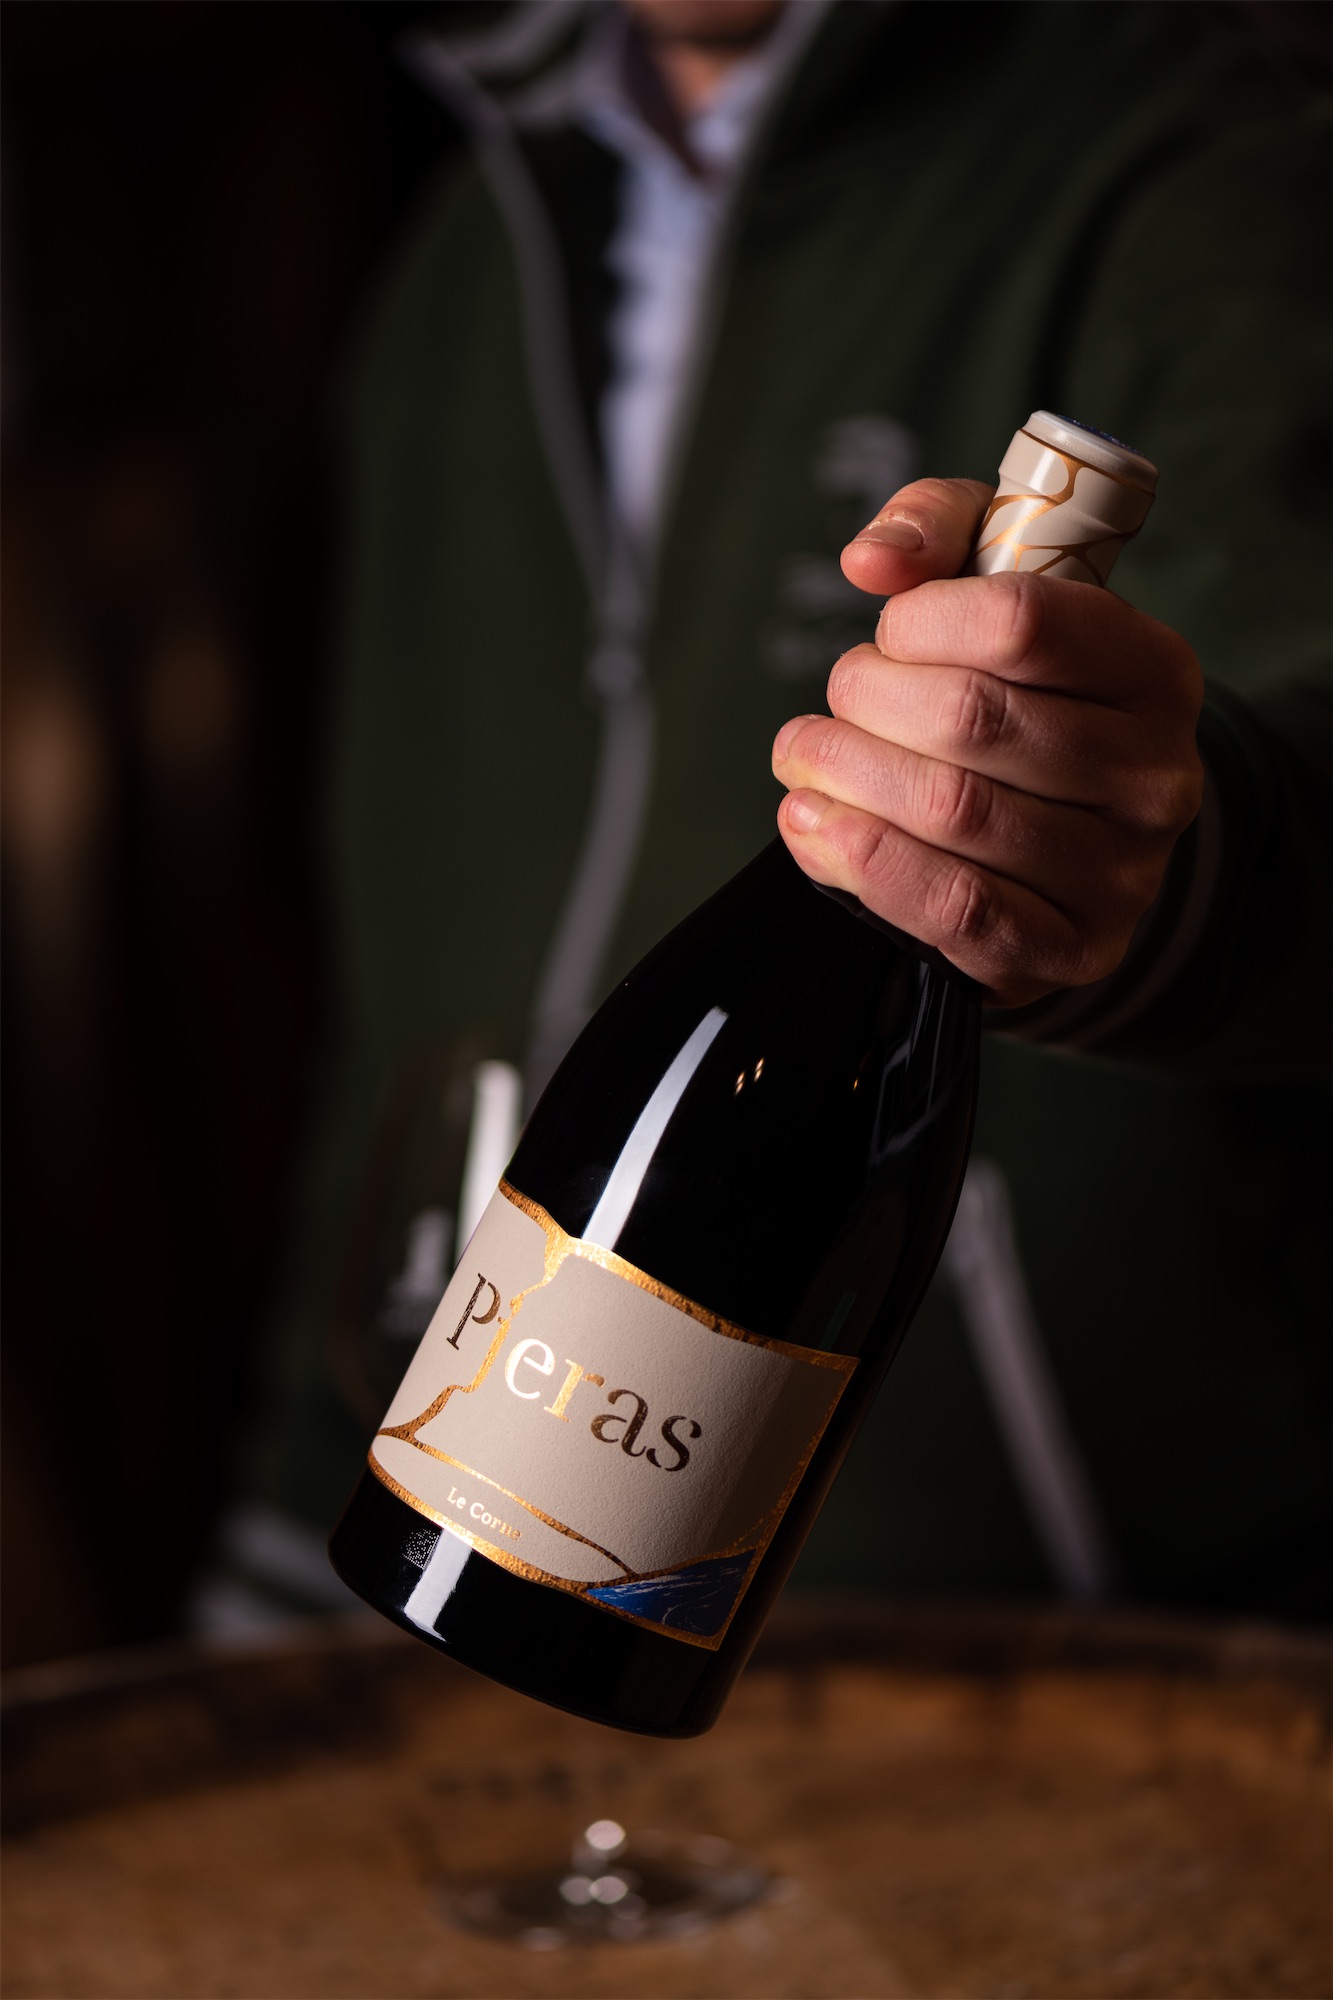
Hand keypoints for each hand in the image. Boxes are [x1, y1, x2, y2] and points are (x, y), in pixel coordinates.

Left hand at [771, 478, 1204, 1006]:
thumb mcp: (996, 586)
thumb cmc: (1022, 697)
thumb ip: (937, 531)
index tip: (885, 633)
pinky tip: (815, 825)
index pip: (1021, 621)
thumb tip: (871, 560)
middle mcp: (1156, 773)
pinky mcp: (1070, 952)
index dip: (921, 621)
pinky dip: (866, 862)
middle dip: (868, 701)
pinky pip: (956, 908)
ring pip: (954, 811)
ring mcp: (1122, 873)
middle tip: (833, 702)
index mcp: (1154, 669)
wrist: (1070, 845)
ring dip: (847, 778)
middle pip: (972, 718)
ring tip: (804, 757)